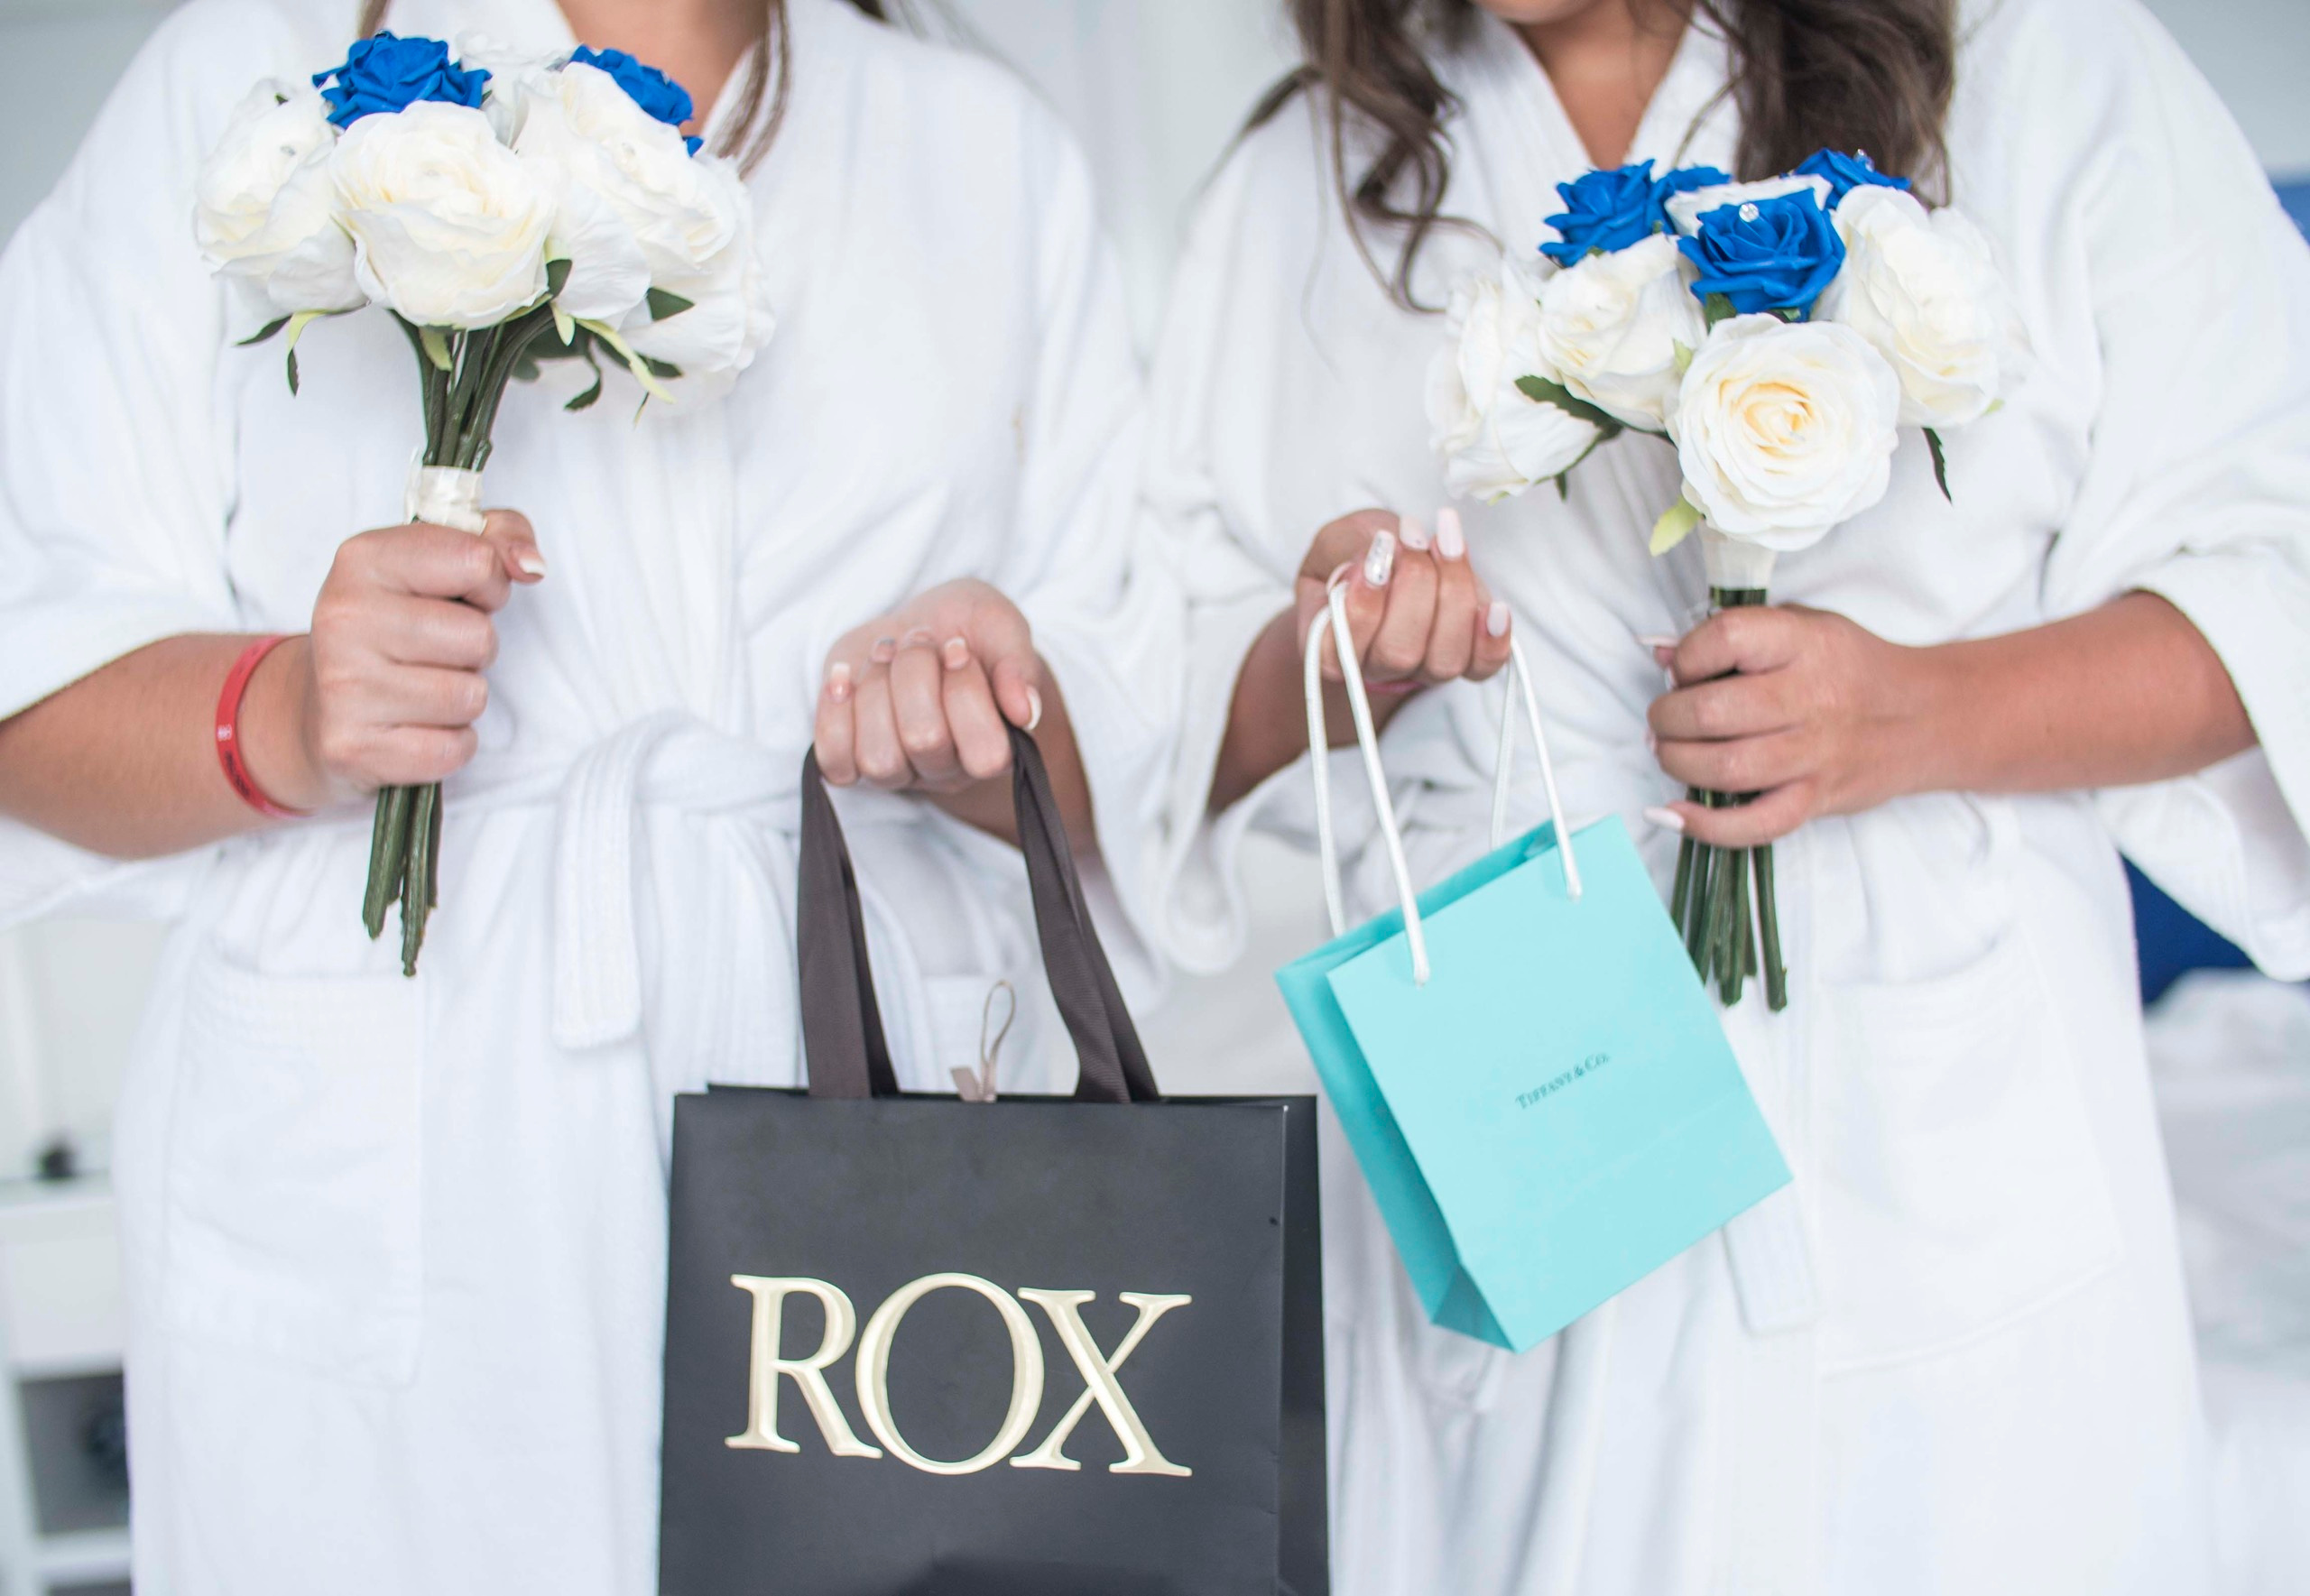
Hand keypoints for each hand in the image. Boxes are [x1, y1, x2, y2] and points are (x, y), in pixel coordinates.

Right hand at [265, 512, 544, 808]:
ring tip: (422, 686)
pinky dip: (450, 743)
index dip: (490, 583)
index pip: (476, 561)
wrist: (317, 708)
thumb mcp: (436, 561)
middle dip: (476, 649)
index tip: (466, 596)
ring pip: (470, 696)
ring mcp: (343, 685)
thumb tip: (532, 565)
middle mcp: (344, 617)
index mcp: (364, 559)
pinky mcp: (353, 746)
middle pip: (479, 637)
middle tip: (437, 650)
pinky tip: (414, 726)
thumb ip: (497, 537)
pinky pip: (453, 748)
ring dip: (463, 697)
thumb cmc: (396, 626)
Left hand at [814, 579, 1042, 793]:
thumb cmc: (965, 628)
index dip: (966, 694)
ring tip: (885, 654)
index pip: (987, 754)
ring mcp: (897, 771)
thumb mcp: (999, 625)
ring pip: (878, 758)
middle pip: (925, 741)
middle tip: (918, 640)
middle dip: (915, 672)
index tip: (958, 647)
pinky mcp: (850, 761)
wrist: (918, 626)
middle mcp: (946, 770)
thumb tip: (1025, 711)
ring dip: (874, 689)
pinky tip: (844, 678)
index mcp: (994, 746)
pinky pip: (833, 762)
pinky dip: (833, 714)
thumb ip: (1017, 665)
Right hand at [1296, 507, 1513, 693]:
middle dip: (1414, 585)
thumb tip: (1381, 559)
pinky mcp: (1464, 660)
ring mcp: (1422, 669)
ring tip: (1447, 543)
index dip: (1361, 609)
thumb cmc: (1358, 552)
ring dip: (1453, 593)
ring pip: (1443, 658)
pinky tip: (1494, 608)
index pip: (1338, 655)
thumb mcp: (1338, 540)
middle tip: (1412, 536)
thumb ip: (1347, 550)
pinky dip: (1492, 640)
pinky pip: (1482, 666)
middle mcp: (1375, 667)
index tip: (1374, 555)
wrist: (1390, 561)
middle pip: (1398, 652)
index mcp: (1331, 647)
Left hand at [1644, 604, 1930, 847]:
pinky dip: (1704, 826)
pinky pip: (1754, 825)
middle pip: (1711, 713)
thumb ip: (1729, 636)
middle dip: (1667, 718)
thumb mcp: (1798, 628)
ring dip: (1676, 762)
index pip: (1725, 639)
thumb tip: (1656, 651)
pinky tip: (1671, 812)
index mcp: (1803, 643)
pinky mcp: (1816, 799)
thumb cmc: (1847, 667)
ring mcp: (1814, 755)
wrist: (1925, 716)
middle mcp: (1810, 698)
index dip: (1686, 656)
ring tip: (1670, 751)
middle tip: (1664, 719)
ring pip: (1724, 769)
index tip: (1682, 669)